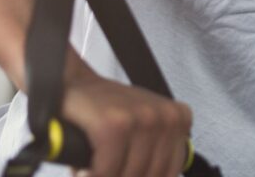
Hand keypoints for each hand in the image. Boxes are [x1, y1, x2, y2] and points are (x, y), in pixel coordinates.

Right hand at [62, 68, 192, 176]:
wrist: (76, 86)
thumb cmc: (110, 111)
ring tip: (94, 173)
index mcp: (178, 118)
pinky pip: (108, 169)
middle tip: (110, 174)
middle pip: (151, 174)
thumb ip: (159, 150)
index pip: (171, 169)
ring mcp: (141, 117)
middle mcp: (165, 116)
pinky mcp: (114, 123)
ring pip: (132, 174)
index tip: (131, 175)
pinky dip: (95, 176)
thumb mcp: (146, 125)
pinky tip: (85, 173)